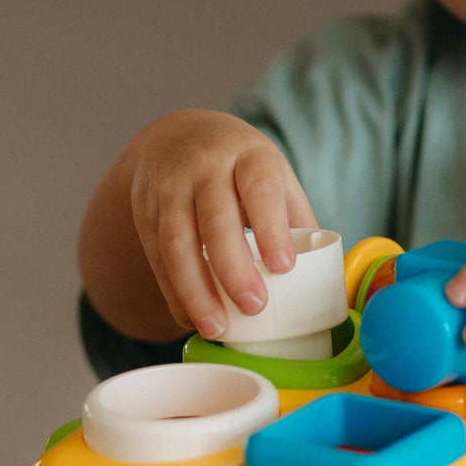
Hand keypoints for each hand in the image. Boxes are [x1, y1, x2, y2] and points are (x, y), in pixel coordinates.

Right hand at [105, 111, 315, 342]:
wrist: (175, 137)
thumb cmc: (238, 164)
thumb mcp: (270, 172)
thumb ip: (293, 215)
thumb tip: (319, 273)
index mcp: (247, 155)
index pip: (259, 188)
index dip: (270, 228)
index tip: (284, 267)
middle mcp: (204, 168)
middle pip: (216, 219)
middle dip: (234, 268)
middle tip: (255, 306)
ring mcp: (169, 190)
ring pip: (177, 243)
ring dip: (196, 291)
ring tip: (217, 328)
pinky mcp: (145, 213)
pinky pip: (157, 257)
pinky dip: (174, 292)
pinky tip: (190, 317)